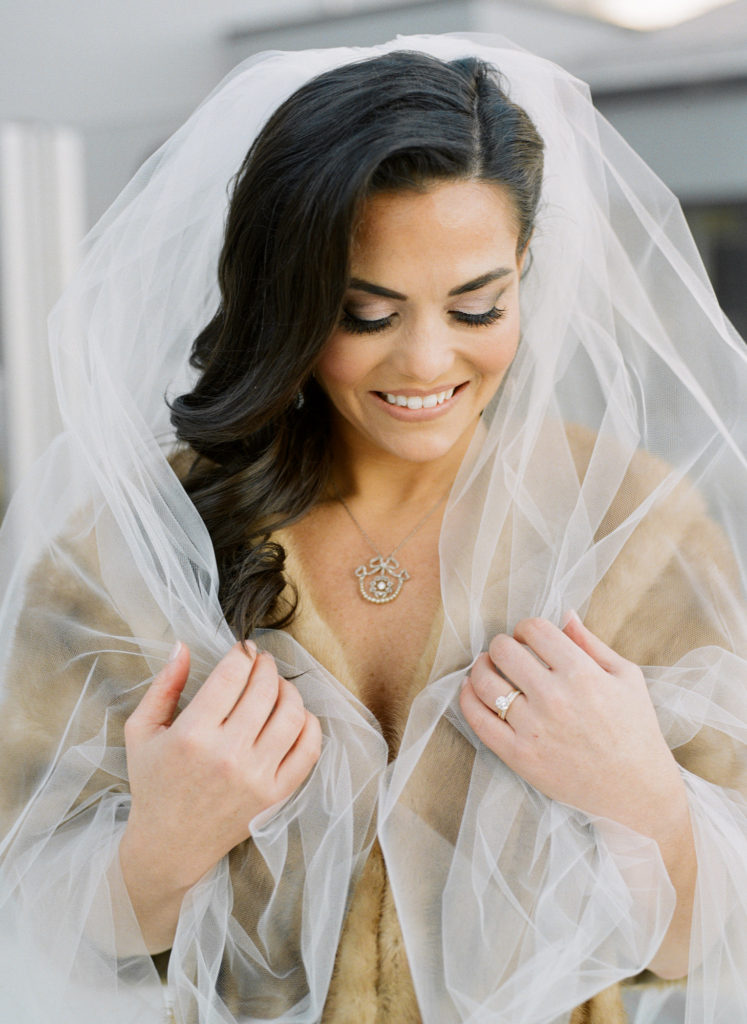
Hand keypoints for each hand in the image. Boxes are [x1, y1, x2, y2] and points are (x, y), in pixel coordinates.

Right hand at [121, 641, 321, 896]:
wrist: (170, 846)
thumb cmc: (153, 784)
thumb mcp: (142, 731)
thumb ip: (164, 685)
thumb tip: (183, 645)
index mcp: (192, 735)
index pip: (232, 675)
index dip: (242, 654)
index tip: (243, 649)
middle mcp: (228, 755)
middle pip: (265, 690)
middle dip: (266, 666)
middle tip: (261, 663)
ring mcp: (256, 777)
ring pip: (292, 715)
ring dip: (289, 690)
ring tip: (277, 686)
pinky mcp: (275, 795)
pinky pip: (308, 749)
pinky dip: (309, 724)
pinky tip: (295, 716)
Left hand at [459, 613, 685, 829]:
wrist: (636, 792)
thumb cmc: (635, 730)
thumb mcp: (626, 677)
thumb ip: (591, 643)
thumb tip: (565, 614)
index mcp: (582, 673)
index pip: (534, 629)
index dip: (526, 628)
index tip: (529, 638)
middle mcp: (554, 698)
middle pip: (503, 650)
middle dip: (502, 645)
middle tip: (508, 653)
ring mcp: (533, 728)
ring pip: (484, 682)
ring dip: (480, 667)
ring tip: (487, 668)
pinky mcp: (519, 756)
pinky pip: (478, 719)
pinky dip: (467, 698)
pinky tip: (471, 690)